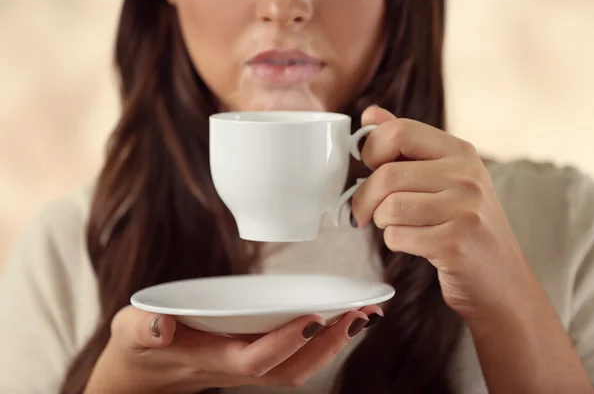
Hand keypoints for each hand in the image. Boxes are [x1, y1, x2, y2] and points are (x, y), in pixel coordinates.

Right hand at [85, 305, 380, 393]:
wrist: (141, 377)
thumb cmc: (138, 349)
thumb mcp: (131, 333)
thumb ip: (142, 329)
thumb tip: (160, 324)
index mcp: (211, 360)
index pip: (256, 359)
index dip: (287, 342)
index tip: (315, 317)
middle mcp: (236, 368)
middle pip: (291, 368)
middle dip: (329, 345)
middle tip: (362, 314)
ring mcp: (247, 366)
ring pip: (298, 366)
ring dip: (334, 344)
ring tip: (365, 316)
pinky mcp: (253, 357)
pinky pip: (294, 357)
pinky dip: (321, 340)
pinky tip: (339, 320)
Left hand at [351, 105, 537, 325]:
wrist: (500, 280)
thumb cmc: (463, 225)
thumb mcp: (443, 177)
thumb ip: (406, 144)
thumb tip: (370, 114)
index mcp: (460, 151)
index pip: (399, 131)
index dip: (371, 150)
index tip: (368, 168)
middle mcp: (466, 175)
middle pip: (386, 174)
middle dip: (365, 198)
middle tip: (363, 212)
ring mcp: (465, 208)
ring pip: (388, 208)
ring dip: (382, 222)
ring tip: (398, 227)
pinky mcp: (456, 242)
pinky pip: (397, 237)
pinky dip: (396, 243)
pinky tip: (416, 244)